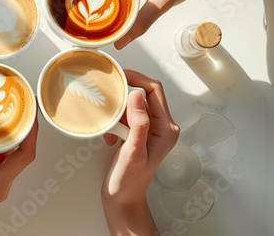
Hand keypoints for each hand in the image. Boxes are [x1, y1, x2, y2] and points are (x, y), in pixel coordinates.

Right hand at [101, 70, 179, 234]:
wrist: (122, 198)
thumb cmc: (129, 181)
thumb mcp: (133, 152)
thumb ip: (138, 123)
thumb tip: (136, 95)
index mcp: (165, 129)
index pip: (154, 90)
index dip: (136, 79)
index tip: (118, 76)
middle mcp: (160, 126)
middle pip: (143, 94)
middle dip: (123, 94)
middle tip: (107, 94)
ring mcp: (149, 130)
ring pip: (131, 105)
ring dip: (117, 111)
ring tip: (108, 125)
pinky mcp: (137, 133)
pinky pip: (125, 116)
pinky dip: (114, 121)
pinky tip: (108, 136)